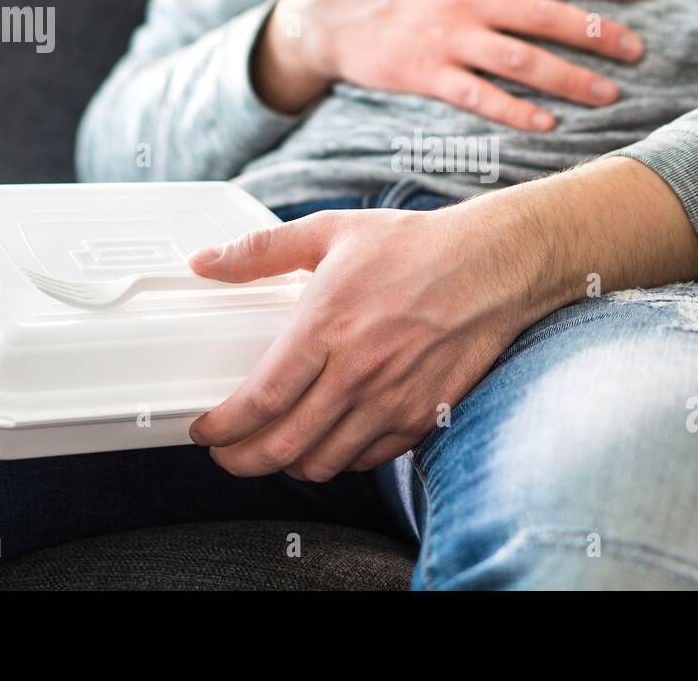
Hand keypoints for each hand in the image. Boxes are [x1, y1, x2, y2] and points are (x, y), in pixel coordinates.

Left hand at [186, 203, 549, 480]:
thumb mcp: (331, 232)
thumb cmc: (414, 246)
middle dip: (242, 461)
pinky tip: (325, 441)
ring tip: (272, 451)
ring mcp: (392, 400)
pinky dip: (337, 460)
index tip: (204, 430)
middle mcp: (358, 372)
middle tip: (226, 455)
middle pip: (284, 445)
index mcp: (327, 326)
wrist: (492, 265)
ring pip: (323, 462)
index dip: (222, 428)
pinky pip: (366, 459)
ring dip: (288, 465)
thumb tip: (204, 263)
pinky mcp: (421, 415)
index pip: (261, 400)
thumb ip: (261, 251)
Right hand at [250, 0, 646, 128]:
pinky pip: (480, 97)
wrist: (331, 15)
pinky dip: (516, 111)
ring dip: (569, 79)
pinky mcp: (428, 75)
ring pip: (522, 61)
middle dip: (598, 35)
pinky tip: (548, 124)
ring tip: (608, 95)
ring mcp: (448, 39)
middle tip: (638, 52)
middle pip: (548, 18)